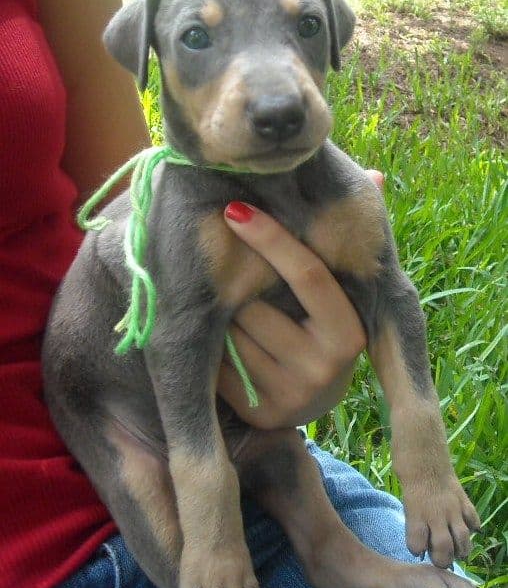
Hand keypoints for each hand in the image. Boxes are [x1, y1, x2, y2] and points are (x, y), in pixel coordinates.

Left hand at [217, 170, 383, 429]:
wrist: (305, 400)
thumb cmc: (317, 328)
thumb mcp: (338, 291)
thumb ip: (345, 240)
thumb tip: (374, 176)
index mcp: (350, 332)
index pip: (308, 275)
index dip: (270, 238)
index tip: (234, 209)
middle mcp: (325, 368)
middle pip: (258, 305)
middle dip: (237, 287)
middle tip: (230, 275)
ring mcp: (291, 395)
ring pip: (232, 332)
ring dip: (221, 314)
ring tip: (231, 312)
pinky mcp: (258, 411)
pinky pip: (216, 362)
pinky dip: (209, 343)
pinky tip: (218, 340)